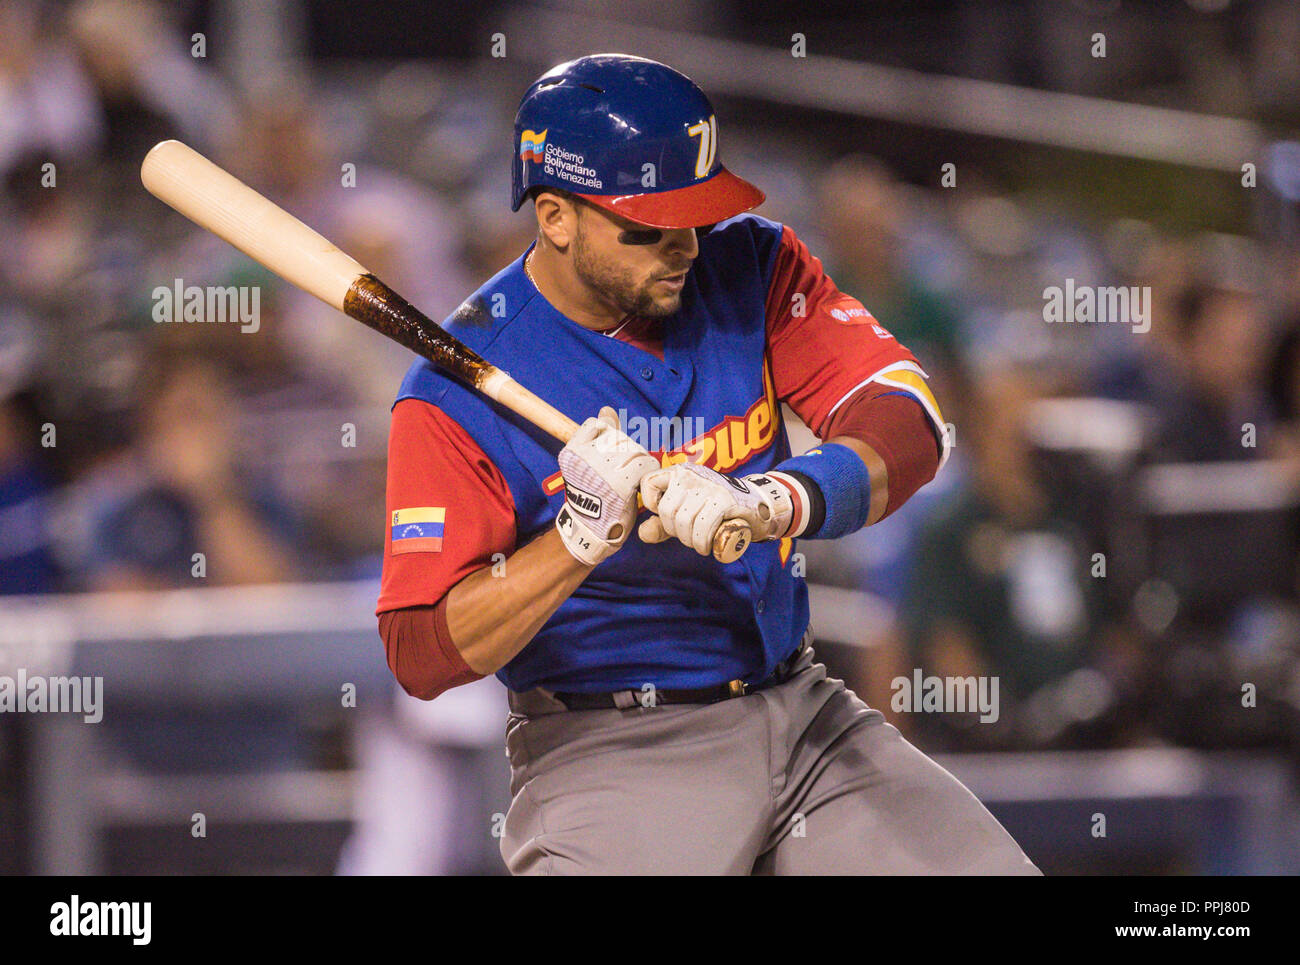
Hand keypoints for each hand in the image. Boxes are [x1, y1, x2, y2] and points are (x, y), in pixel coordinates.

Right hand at [555, 406, 660, 564]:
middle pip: (619, 437)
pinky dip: (646, 471)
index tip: (606, 457)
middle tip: (618, 474)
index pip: (598, 425)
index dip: (608, 439)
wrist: (592, 530)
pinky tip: (638, 482)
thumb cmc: (592, 494)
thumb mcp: (588, 462)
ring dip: (636, 462)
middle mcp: (585, 457)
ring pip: (634, 448)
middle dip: (625, 452)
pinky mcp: (621, 482)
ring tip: (627, 479)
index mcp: (572, 452)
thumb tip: (607, 409)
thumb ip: (600, 434)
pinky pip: (645, 463)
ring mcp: (603, 469)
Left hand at [638, 464, 792, 555]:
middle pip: (666, 511)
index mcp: (679, 472)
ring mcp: (708, 485)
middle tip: (691, 536)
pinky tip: (707, 546)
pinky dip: (702, 542)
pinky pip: (702, 527)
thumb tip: (642, 534)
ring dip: (691, 540)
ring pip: (683, 522)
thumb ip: (662, 524)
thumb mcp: (687, 513)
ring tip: (700, 542)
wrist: (757, 505)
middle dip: (676, 532)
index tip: (668, 516)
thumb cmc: (718, 508)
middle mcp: (691, 475)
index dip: (652, 505)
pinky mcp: (723, 499)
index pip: (649, 484)